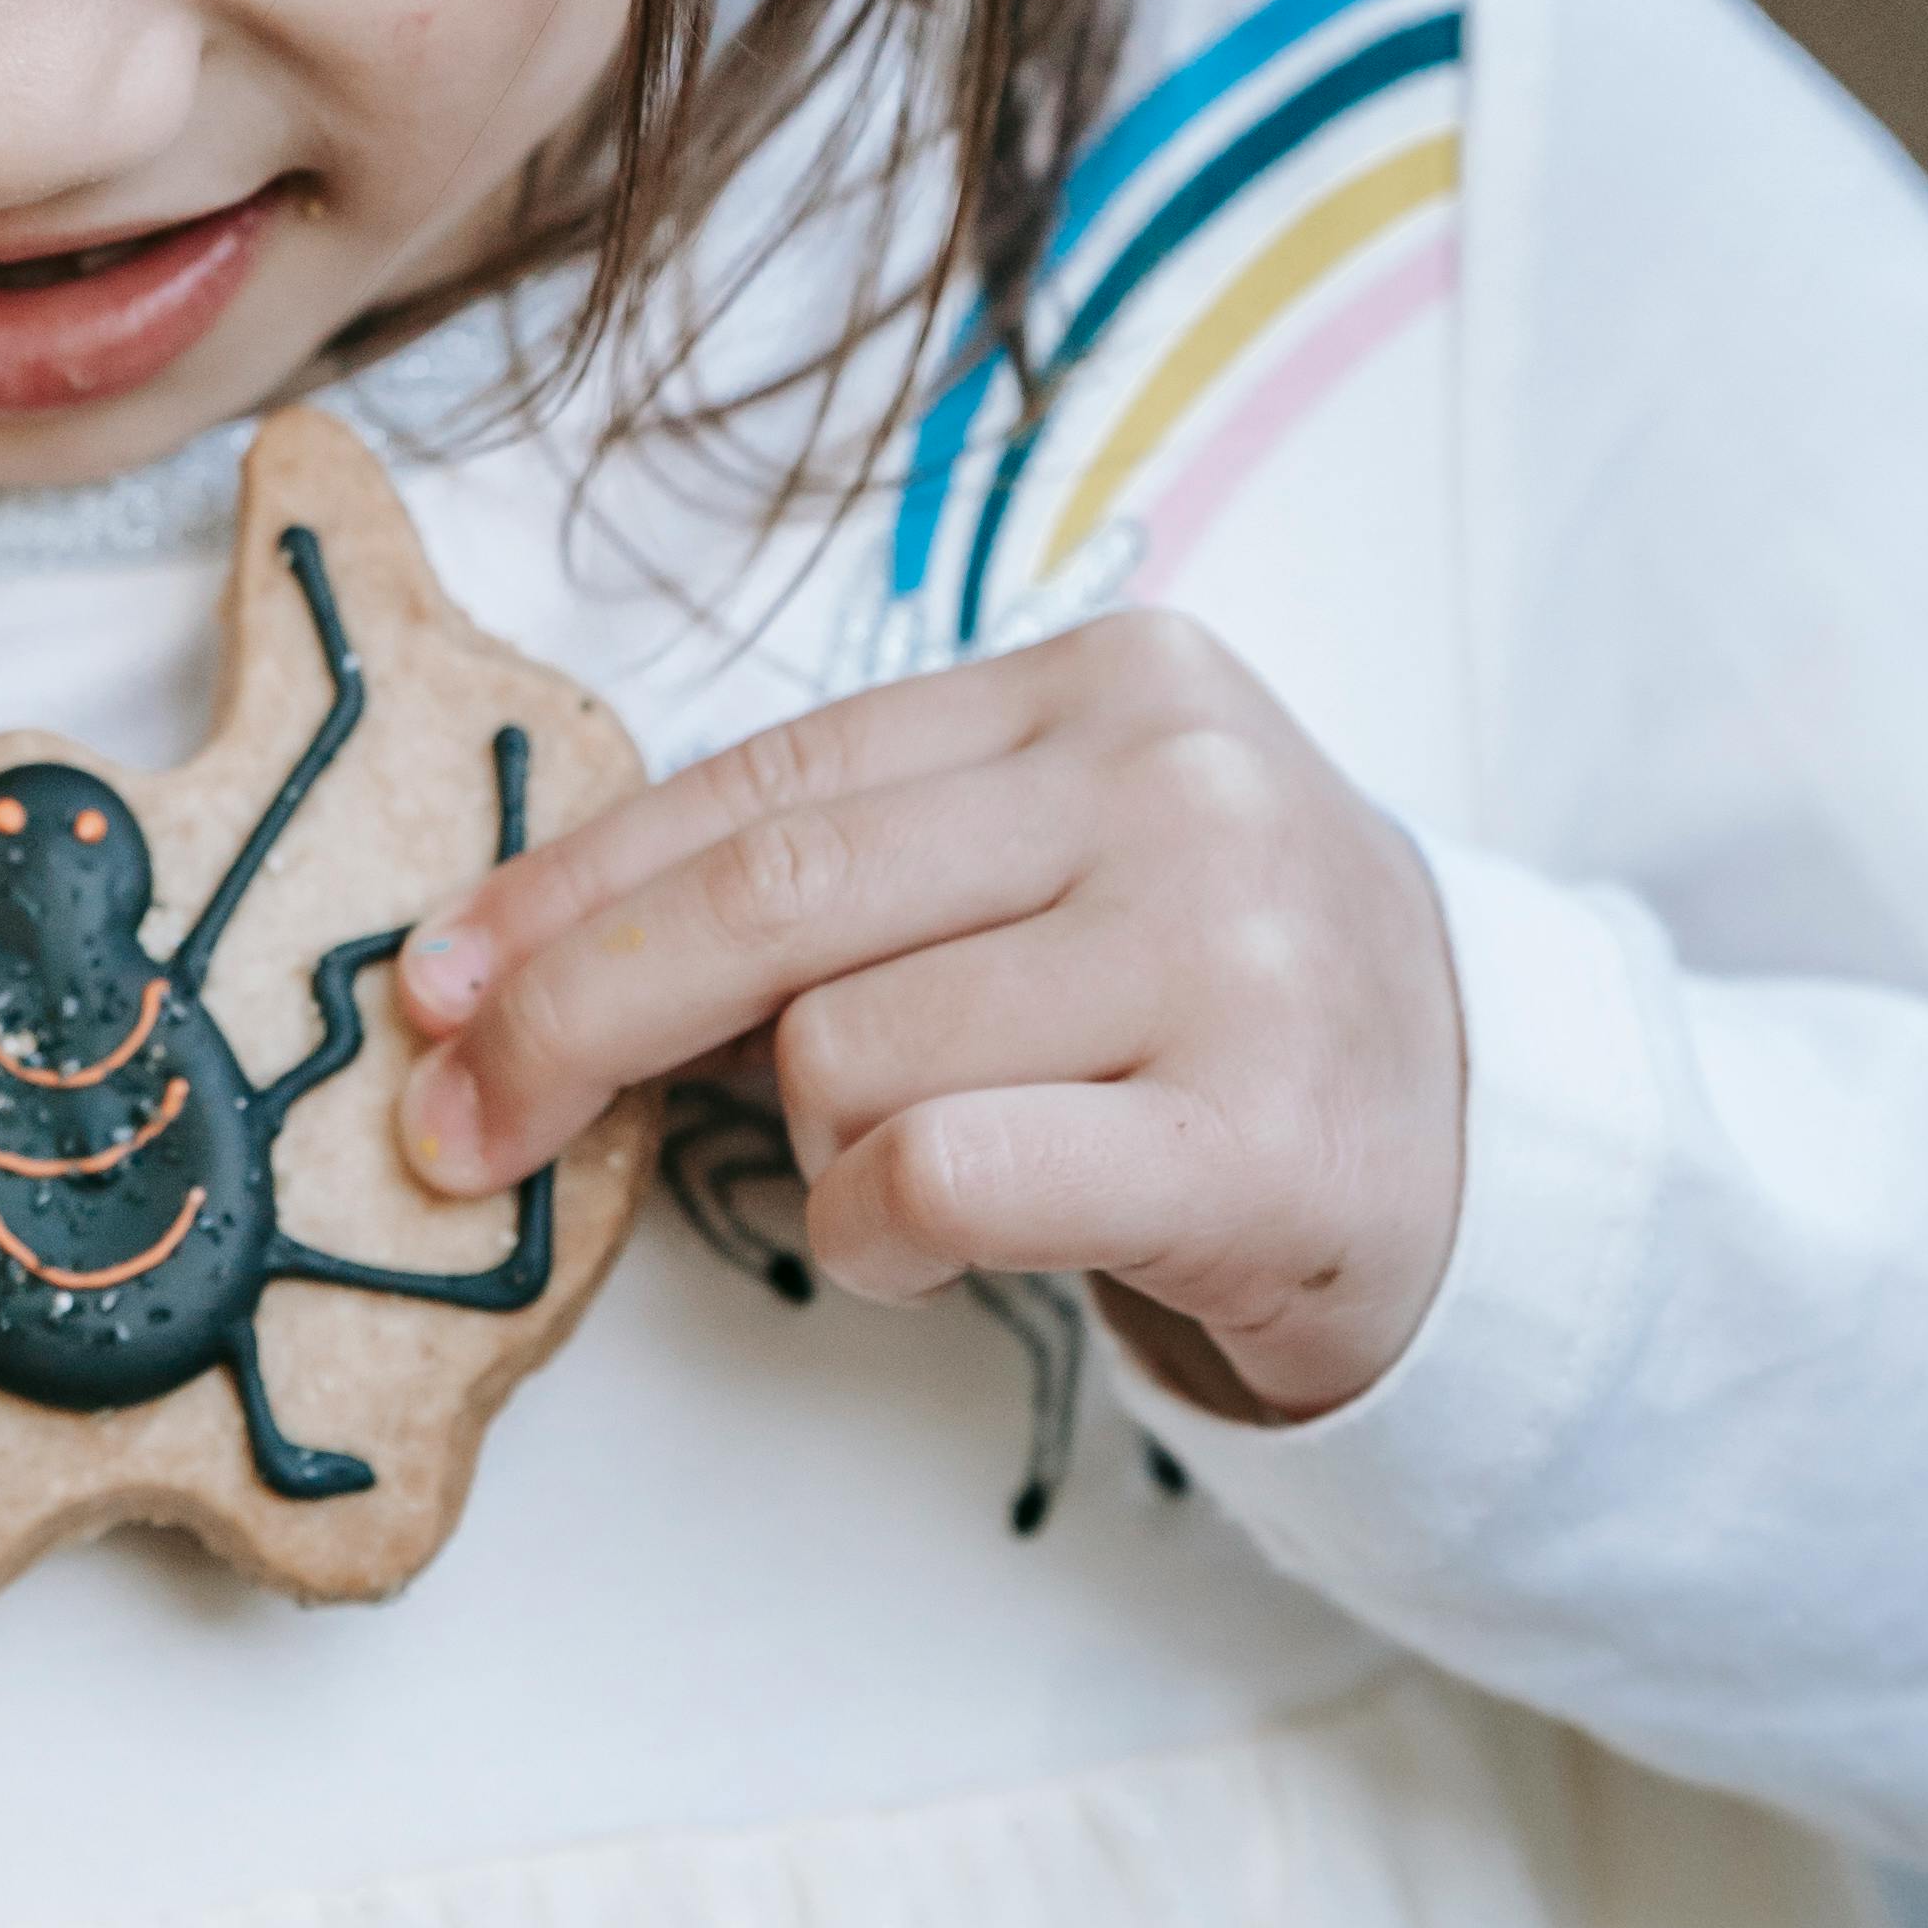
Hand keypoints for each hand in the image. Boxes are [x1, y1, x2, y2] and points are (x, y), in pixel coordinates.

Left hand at [389, 614, 1464, 1423]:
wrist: (1493, 1156)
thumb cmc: (1210, 1010)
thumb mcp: (1048, 877)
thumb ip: (839, 885)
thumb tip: (517, 961)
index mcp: (1102, 684)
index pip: (765, 776)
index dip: (571, 886)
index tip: (435, 980)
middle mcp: (1173, 784)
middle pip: (769, 901)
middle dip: (571, 1018)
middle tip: (459, 1127)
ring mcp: (1230, 949)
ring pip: (846, 1055)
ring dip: (812, 1155)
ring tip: (910, 1181)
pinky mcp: (1261, 1134)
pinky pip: (942, 1175)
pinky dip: (879, 1230)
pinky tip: (927, 1243)